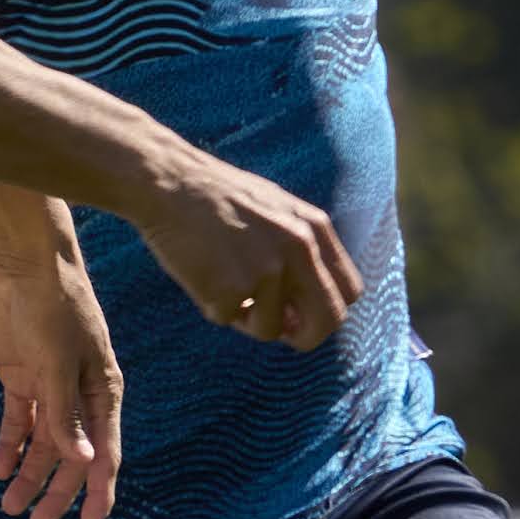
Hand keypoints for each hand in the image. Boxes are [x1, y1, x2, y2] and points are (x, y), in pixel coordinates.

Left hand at [0, 243, 123, 518]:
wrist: (27, 262)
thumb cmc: (56, 308)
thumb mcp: (58, 364)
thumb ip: (65, 415)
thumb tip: (83, 462)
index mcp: (102, 393)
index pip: (104, 454)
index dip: (98, 493)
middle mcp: (80, 396)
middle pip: (70, 456)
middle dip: (55, 492)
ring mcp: (50, 387)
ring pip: (42, 444)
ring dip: (27, 475)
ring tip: (8, 507)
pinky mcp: (22, 376)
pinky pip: (18, 421)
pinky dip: (9, 445)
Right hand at [123, 149, 361, 351]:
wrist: (169, 182)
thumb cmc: (216, 197)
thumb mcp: (276, 210)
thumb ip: (299, 251)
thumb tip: (301, 310)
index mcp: (315, 228)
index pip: (349, 291)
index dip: (326, 311)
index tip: (302, 315)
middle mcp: (300, 249)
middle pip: (328, 320)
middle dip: (304, 336)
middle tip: (278, 331)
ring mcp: (267, 269)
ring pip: (269, 329)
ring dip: (245, 317)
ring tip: (219, 279)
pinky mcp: (233, 287)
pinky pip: (227, 319)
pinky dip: (213, 307)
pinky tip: (200, 273)